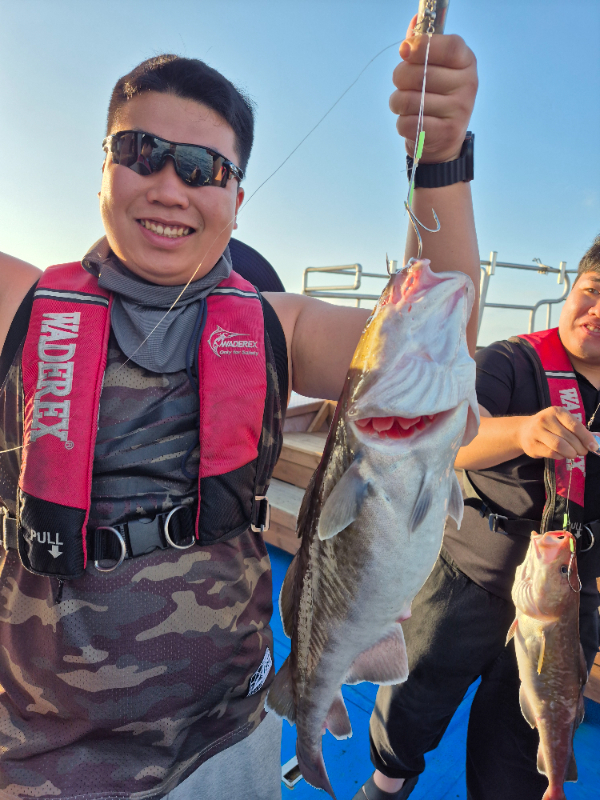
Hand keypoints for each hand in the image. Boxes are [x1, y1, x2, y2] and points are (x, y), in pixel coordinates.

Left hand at [390, 15, 477, 162]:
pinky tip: (410, 122)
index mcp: (467, 62)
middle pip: (422, 73)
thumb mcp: (434, 69)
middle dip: (400, 77)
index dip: (422, 46)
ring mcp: (460, 110)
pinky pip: (408, 123)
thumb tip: (414, 21)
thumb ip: (423, 46)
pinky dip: (401, 123)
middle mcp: (468, 85)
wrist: (442, 142)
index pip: (448, 47)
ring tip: (403, 105)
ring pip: (410, 100)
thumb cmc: (434, 98)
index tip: (405, 50)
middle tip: (400, 84)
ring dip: (397, 102)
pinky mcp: (446, 133)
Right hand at [517, 406, 598, 459]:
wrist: (524, 430)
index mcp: (556, 411)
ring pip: (559, 446)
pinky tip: (561, 455)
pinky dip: (560, 456)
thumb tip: (592, 444)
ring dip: (570, 453)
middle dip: (579, 447)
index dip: (586, 437)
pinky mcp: (532, 445)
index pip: (575, 425)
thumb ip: (576, 430)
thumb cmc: (549, 426)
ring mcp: (536, 432)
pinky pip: (551, 453)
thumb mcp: (561, 422)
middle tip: (583, 452)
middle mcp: (545, 419)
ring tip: (573, 454)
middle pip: (568, 437)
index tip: (593, 447)